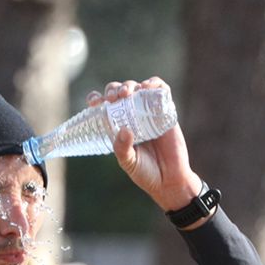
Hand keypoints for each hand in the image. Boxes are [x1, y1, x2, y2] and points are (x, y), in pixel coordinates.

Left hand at [96, 78, 202, 213]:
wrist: (170, 180)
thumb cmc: (146, 173)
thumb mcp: (129, 163)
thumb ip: (123, 149)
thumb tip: (124, 129)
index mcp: (118, 126)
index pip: (104, 106)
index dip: (97, 99)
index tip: (94, 102)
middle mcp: (132, 116)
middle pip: (120, 92)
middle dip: (114, 90)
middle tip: (114, 98)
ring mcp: (149, 112)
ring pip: (138, 88)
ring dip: (130, 85)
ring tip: (127, 93)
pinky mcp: (166, 111)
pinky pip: (161, 90)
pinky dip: (154, 84)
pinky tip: (147, 87)